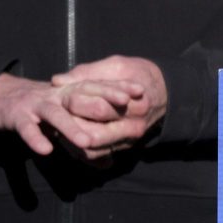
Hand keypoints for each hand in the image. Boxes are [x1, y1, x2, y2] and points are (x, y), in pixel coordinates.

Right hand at [0, 72, 134, 158]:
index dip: (118, 87)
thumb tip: (109, 163)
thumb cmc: (43, 111)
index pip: (98, 86)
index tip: (140, 91)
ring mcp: (37, 105)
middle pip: (81, 94)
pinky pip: (27, 128)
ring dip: (70, 127)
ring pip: (56, 114)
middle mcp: (56, 95)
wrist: (2, 100)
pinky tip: (46, 149)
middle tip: (123, 105)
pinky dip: (36, 138)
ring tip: (86, 141)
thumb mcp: (67, 118)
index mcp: (70, 90)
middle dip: (103, 99)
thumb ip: (87, 135)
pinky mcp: (17, 117)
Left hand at [50, 56, 168, 157]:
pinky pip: (96, 156)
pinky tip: (70, 137)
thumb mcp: (117, 65)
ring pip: (91, 152)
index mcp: (133, 105)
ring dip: (71, 143)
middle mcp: (133, 127)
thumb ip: (87, 73)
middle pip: (92, 137)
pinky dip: (79, 150)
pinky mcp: (122, 147)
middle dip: (70, 127)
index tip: (64, 95)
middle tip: (57, 116)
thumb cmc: (139, 74)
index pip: (98, 110)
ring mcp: (128, 140)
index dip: (75, 103)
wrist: (166, 92)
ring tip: (59, 128)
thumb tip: (57, 80)